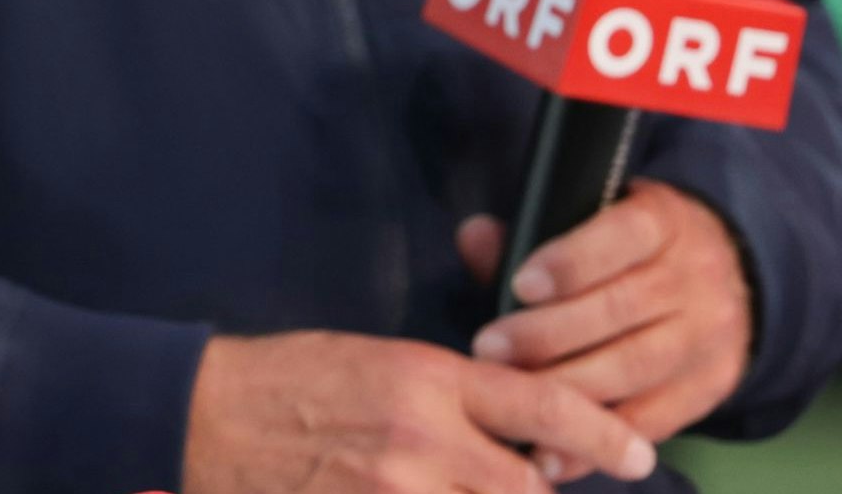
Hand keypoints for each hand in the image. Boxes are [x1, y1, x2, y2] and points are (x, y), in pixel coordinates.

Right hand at [182, 328, 659, 492]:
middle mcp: (421, 437)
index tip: (637, 455)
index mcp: (426, 378)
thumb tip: (511, 431)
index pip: (542, 404)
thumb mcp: (376, 361)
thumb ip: (448, 396)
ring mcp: (392, 490)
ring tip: (457, 486)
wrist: (204, 413)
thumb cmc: (287, 379)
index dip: (601, 432)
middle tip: (521, 483)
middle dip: (532, 491)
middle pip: (525, 485)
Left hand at [458, 182, 750, 446]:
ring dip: (568, 387)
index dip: (570, 262)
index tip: (521, 285)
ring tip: (513, 395)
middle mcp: (694, 279)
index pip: (624, 235)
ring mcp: (707, 337)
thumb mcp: (599, 220)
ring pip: (636, 367)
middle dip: (548, 335)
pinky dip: (596, 439)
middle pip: (622, 309)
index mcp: (664, 222)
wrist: (726, 283)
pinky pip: (653, 421)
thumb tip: (476, 236)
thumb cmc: (634, 250)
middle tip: (489, 349)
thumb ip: (534, 231)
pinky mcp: (708, 388)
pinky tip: (550, 451)